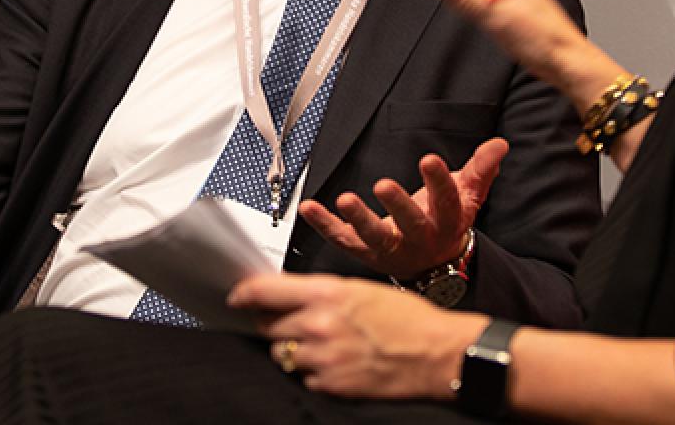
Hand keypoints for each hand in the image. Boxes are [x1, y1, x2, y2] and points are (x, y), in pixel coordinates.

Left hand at [228, 273, 483, 399]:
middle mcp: (318, 325)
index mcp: (327, 293)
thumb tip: (289, 295)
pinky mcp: (330, 385)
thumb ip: (321, 292)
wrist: (437, 354)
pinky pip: (303, 377)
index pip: (264, 291)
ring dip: (293, 349)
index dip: (243, 294)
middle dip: (273, 323)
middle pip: (267, 325)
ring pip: (281, 353)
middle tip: (292, 322)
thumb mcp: (362, 289)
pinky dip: (313, 371)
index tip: (237, 297)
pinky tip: (336, 363)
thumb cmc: (409, 320)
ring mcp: (322, 358)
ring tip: (322, 345)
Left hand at [299, 138, 505, 278]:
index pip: (445, 200)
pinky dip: (324, 225)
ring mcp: (390, 248)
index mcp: (446, 221)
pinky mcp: (365, 253)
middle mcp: (418, 238)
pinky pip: (342, 239)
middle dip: (397, 205)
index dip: (438, 181)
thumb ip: (481, 169)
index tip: (430, 160)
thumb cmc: (445, 222)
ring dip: (359, 218)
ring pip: (374, 236)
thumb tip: (499, 145)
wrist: (433, 266)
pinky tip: (311, 208)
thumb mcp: (468, 196)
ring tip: (345, 200)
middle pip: (410, 222)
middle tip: (384, 185)